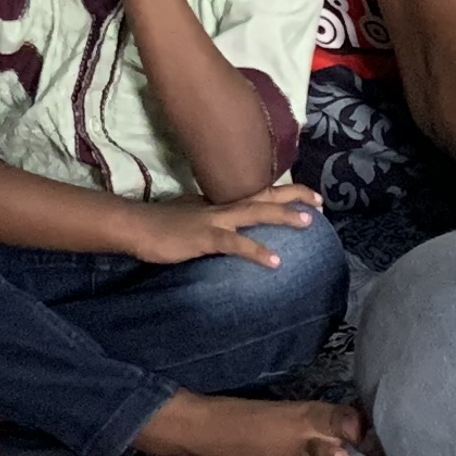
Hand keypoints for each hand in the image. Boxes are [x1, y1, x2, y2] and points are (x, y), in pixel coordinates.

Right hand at [123, 182, 322, 268]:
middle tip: (320, 202)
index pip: (259, 194)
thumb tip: (229, 224)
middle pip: (265, 197)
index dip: (285, 193)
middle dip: (295, 198)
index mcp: (221, 204)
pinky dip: (256, 251)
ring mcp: (214, 221)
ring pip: (256, 214)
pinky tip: (274, 261)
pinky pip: (235, 244)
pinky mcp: (204, 238)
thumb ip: (214, 218)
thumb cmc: (161, 224)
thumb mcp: (193, 215)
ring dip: (283, 217)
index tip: (310, 197)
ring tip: (309, 223)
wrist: (135, 226)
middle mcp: (223, 207)